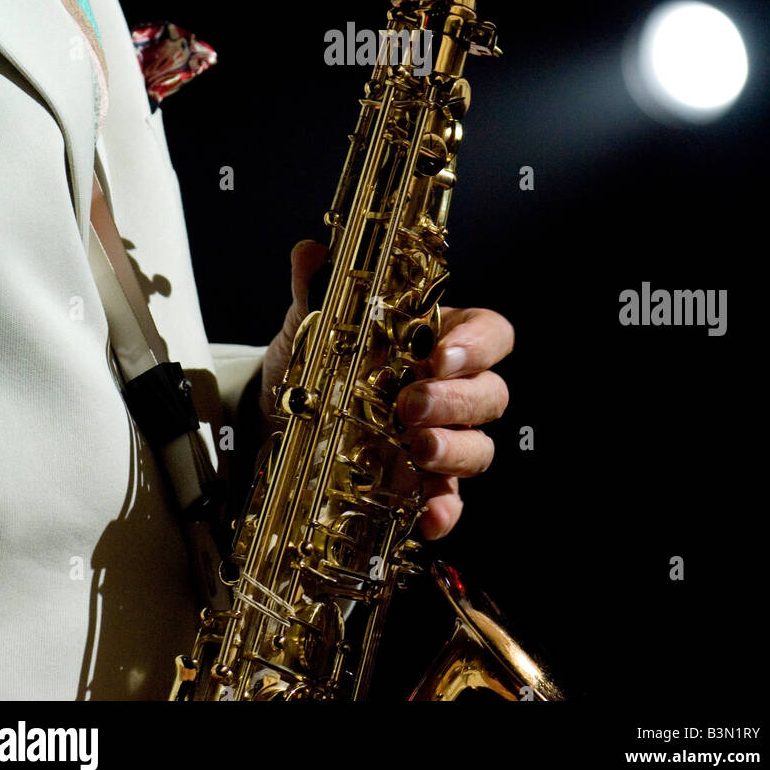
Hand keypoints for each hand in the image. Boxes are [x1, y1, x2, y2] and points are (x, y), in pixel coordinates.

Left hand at [260, 241, 513, 541]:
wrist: (279, 417)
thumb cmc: (317, 361)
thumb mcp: (310, 324)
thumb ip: (315, 291)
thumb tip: (311, 254)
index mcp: (437, 338)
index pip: (489, 333)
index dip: (477, 345)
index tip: (441, 355)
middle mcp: (448, 389)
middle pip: (490, 393)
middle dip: (457, 400)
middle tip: (411, 405)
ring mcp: (440, 439)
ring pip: (480, 447)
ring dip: (455, 449)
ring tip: (416, 448)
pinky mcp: (420, 485)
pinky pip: (450, 500)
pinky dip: (445, 510)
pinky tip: (426, 514)